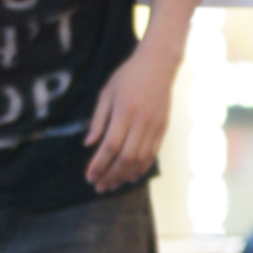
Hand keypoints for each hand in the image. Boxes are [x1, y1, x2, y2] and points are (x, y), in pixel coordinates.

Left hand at [84, 43, 176, 193]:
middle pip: (125, 158)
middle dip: (110, 175)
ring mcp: (154, 127)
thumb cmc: (127, 76)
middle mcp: (141, 122)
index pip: (110, 146)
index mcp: (124, 112)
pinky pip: (152, 154)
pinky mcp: (162, 129)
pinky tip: (130, 176)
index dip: (99, 164)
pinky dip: (141, 168)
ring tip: (112, 185)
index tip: (89, 176)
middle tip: (98, 186)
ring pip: (140, 159)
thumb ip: (98, 119)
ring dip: (125, 175)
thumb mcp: (106, 92)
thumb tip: (89, 144)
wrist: (158, 65)